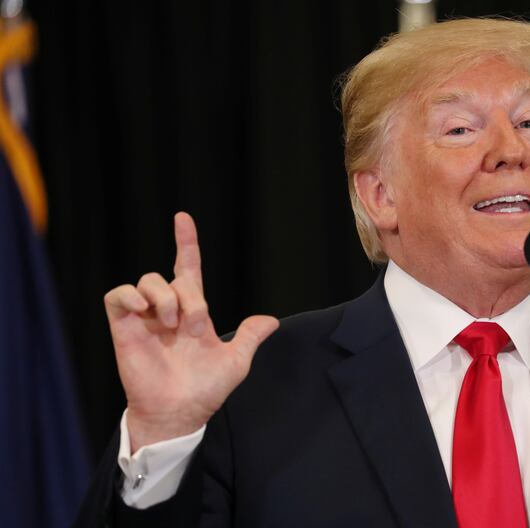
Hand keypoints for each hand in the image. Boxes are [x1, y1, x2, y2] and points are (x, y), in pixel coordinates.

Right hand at [104, 212, 278, 451]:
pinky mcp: (123, 328)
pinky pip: (117, 295)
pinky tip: (144, 310)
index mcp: (193, 311)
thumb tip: (271, 321)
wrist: (180, 412)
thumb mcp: (236, 361)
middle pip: (173, 277)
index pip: (188, 268)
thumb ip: (249, 337)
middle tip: (194, 327)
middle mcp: (167, 310)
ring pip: (147, 280)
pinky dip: (129, 295)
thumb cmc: (205, 389)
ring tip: (171, 324)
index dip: (186, 243)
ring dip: (164, 297)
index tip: (183, 218)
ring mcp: (144, 317)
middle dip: (190, 296)